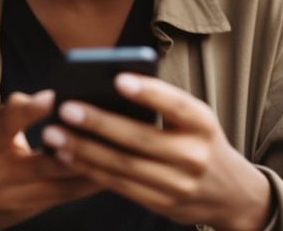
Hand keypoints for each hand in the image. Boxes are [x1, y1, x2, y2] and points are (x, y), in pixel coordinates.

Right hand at [0, 89, 100, 230]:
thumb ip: (15, 111)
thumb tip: (53, 96)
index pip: (6, 125)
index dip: (30, 110)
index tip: (54, 95)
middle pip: (44, 162)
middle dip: (76, 143)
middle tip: (104, 121)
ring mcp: (17, 199)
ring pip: (62, 183)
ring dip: (92, 164)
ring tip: (119, 143)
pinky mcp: (33, 211)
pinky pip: (67, 195)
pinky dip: (90, 180)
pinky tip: (113, 166)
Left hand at [41, 75, 273, 230]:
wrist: (229, 192)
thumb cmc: (199, 139)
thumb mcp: (194, 117)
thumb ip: (162, 103)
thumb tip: (107, 86)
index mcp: (202, 122)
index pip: (174, 104)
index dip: (147, 92)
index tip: (117, 78)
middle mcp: (193, 154)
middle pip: (140, 138)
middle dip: (99, 123)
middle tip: (66, 108)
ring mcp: (178, 184)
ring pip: (123, 166)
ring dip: (84, 149)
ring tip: (53, 134)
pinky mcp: (161, 204)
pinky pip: (119, 186)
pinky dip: (90, 170)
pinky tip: (67, 155)